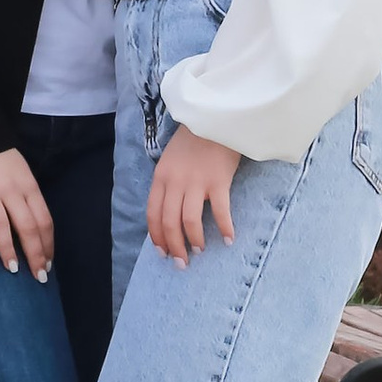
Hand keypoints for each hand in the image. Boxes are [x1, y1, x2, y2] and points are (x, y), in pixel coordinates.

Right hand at [0, 147, 54, 278]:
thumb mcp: (22, 174)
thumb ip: (28, 199)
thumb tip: (37, 232)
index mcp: (28, 186)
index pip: (44, 220)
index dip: (48, 245)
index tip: (49, 263)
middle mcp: (10, 191)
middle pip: (27, 227)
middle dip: (35, 254)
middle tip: (38, 276)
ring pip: (1, 226)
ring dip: (7, 250)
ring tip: (12, 269)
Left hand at [147, 125, 241, 262]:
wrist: (214, 118)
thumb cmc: (194, 140)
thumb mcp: (171, 160)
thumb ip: (168, 183)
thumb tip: (169, 213)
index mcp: (161, 177)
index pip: (153, 213)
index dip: (157, 236)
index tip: (162, 252)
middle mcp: (175, 181)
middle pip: (169, 222)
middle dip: (174, 246)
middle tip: (181, 263)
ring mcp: (196, 182)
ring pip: (189, 221)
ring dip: (194, 241)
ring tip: (200, 251)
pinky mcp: (218, 181)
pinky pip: (220, 212)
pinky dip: (224, 228)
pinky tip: (228, 240)